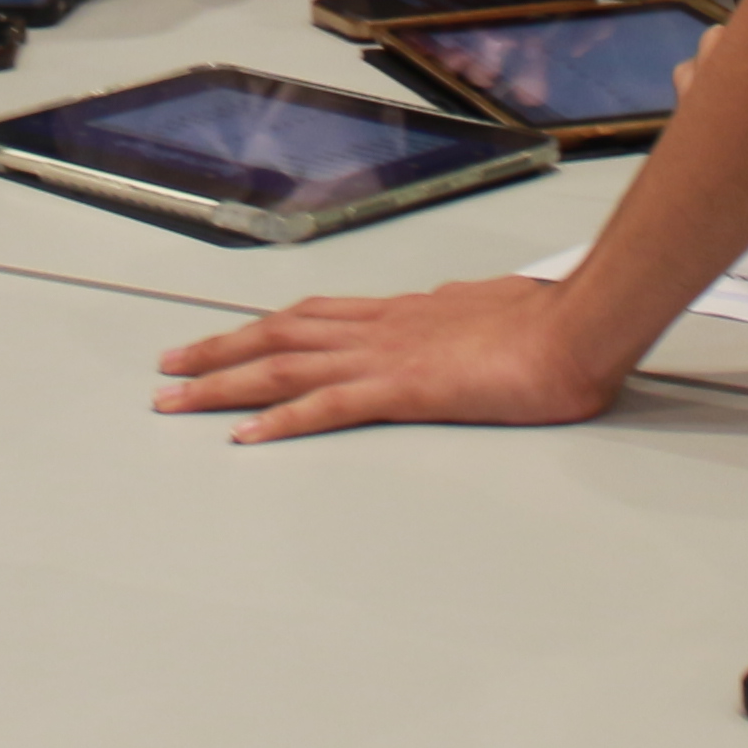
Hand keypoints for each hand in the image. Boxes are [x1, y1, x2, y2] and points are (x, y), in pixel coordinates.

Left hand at [152, 273, 625, 442]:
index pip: (313, 317)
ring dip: (223, 382)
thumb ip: (463, 320)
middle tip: (169, 366)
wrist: (578, 327)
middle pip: (278, 335)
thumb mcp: (495, 311)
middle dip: (218, 352)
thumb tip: (454, 321)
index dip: (263, 327)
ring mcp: (387, 357)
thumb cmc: (550, 323)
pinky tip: (244, 436)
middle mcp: (382, 328)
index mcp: (403, 313)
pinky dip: (278, 420)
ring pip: (283, 365)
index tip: (226, 337)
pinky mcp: (403, 391)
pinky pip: (325, 407)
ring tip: (176, 398)